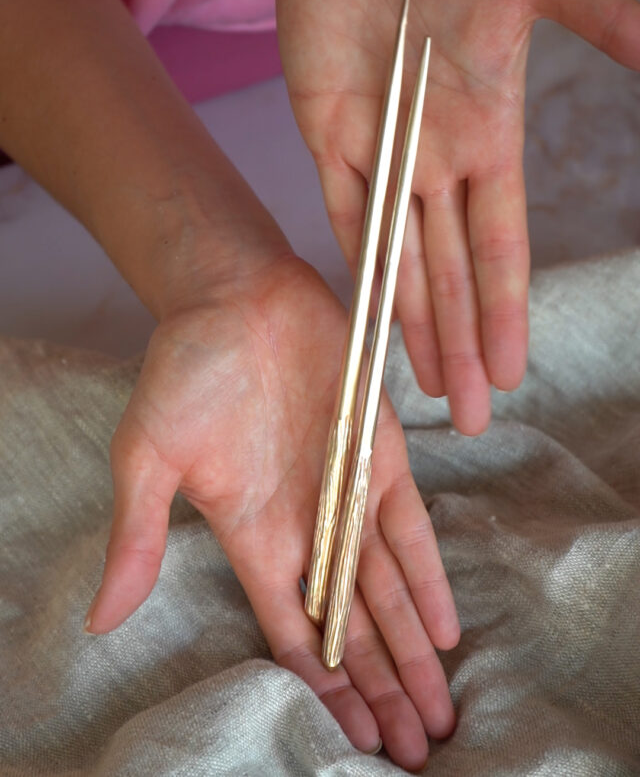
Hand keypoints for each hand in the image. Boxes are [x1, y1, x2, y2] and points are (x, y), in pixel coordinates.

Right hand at [84, 255, 460, 771]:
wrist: (237, 296)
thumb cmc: (187, 370)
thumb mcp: (147, 455)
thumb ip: (136, 535)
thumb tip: (100, 621)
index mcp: (252, 536)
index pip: (296, 632)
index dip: (328, 688)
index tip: (356, 741)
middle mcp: (306, 526)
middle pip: (353, 626)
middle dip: (382, 686)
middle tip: (415, 748)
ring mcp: (347, 493)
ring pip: (387, 589)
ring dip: (412, 648)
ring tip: (435, 709)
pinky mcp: (381, 454)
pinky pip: (410, 529)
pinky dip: (429, 577)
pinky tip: (445, 627)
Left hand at [276, 0, 639, 434]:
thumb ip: (599, 22)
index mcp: (490, 133)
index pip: (502, 246)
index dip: (505, 312)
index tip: (513, 370)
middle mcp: (438, 159)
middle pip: (453, 274)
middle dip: (461, 345)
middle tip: (469, 416)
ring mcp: (383, 152)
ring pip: (401, 261)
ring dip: (415, 326)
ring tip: (425, 386)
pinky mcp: (329, 133)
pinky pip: (345, 215)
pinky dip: (359, 265)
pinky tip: (372, 317)